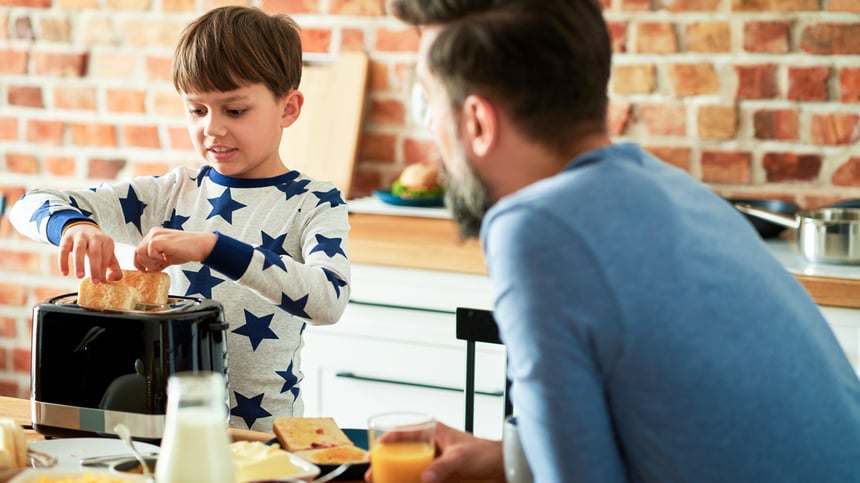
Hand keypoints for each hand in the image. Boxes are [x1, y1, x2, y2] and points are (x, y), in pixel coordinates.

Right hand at [58, 223, 121, 282]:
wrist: (82, 228)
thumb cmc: (97, 246)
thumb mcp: (108, 254)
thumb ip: (114, 268)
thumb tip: (110, 279)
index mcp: (107, 242)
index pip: (106, 256)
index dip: (103, 269)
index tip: (100, 281)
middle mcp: (94, 237)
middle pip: (95, 252)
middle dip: (95, 268)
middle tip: (94, 282)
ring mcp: (80, 237)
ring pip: (79, 249)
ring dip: (80, 263)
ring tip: (80, 276)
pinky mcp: (67, 238)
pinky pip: (64, 249)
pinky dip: (63, 261)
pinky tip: (64, 272)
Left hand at [134, 228, 216, 270]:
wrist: (202, 246)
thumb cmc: (188, 250)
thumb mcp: (168, 256)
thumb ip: (157, 260)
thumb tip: (148, 269)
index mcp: (154, 235)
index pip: (138, 250)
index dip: (141, 263)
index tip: (148, 270)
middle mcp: (154, 233)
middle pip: (138, 252)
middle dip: (147, 264)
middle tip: (160, 266)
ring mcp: (156, 235)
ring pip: (141, 253)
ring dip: (151, 263)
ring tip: (164, 262)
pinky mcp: (160, 240)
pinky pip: (149, 252)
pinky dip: (157, 259)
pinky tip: (167, 259)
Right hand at [364, 422, 504, 482]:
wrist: (501, 467)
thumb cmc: (486, 453)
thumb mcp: (462, 457)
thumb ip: (444, 467)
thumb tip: (424, 477)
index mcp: (433, 431)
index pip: (404, 431)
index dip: (387, 439)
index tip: (376, 450)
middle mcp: (430, 445)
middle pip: (401, 452)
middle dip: (385, 463)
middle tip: (373, 474)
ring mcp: (433, 461)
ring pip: (407, 467)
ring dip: (395, 476)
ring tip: (382, 482)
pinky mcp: (439, 476)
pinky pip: (419, 480)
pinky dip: (409, 482)